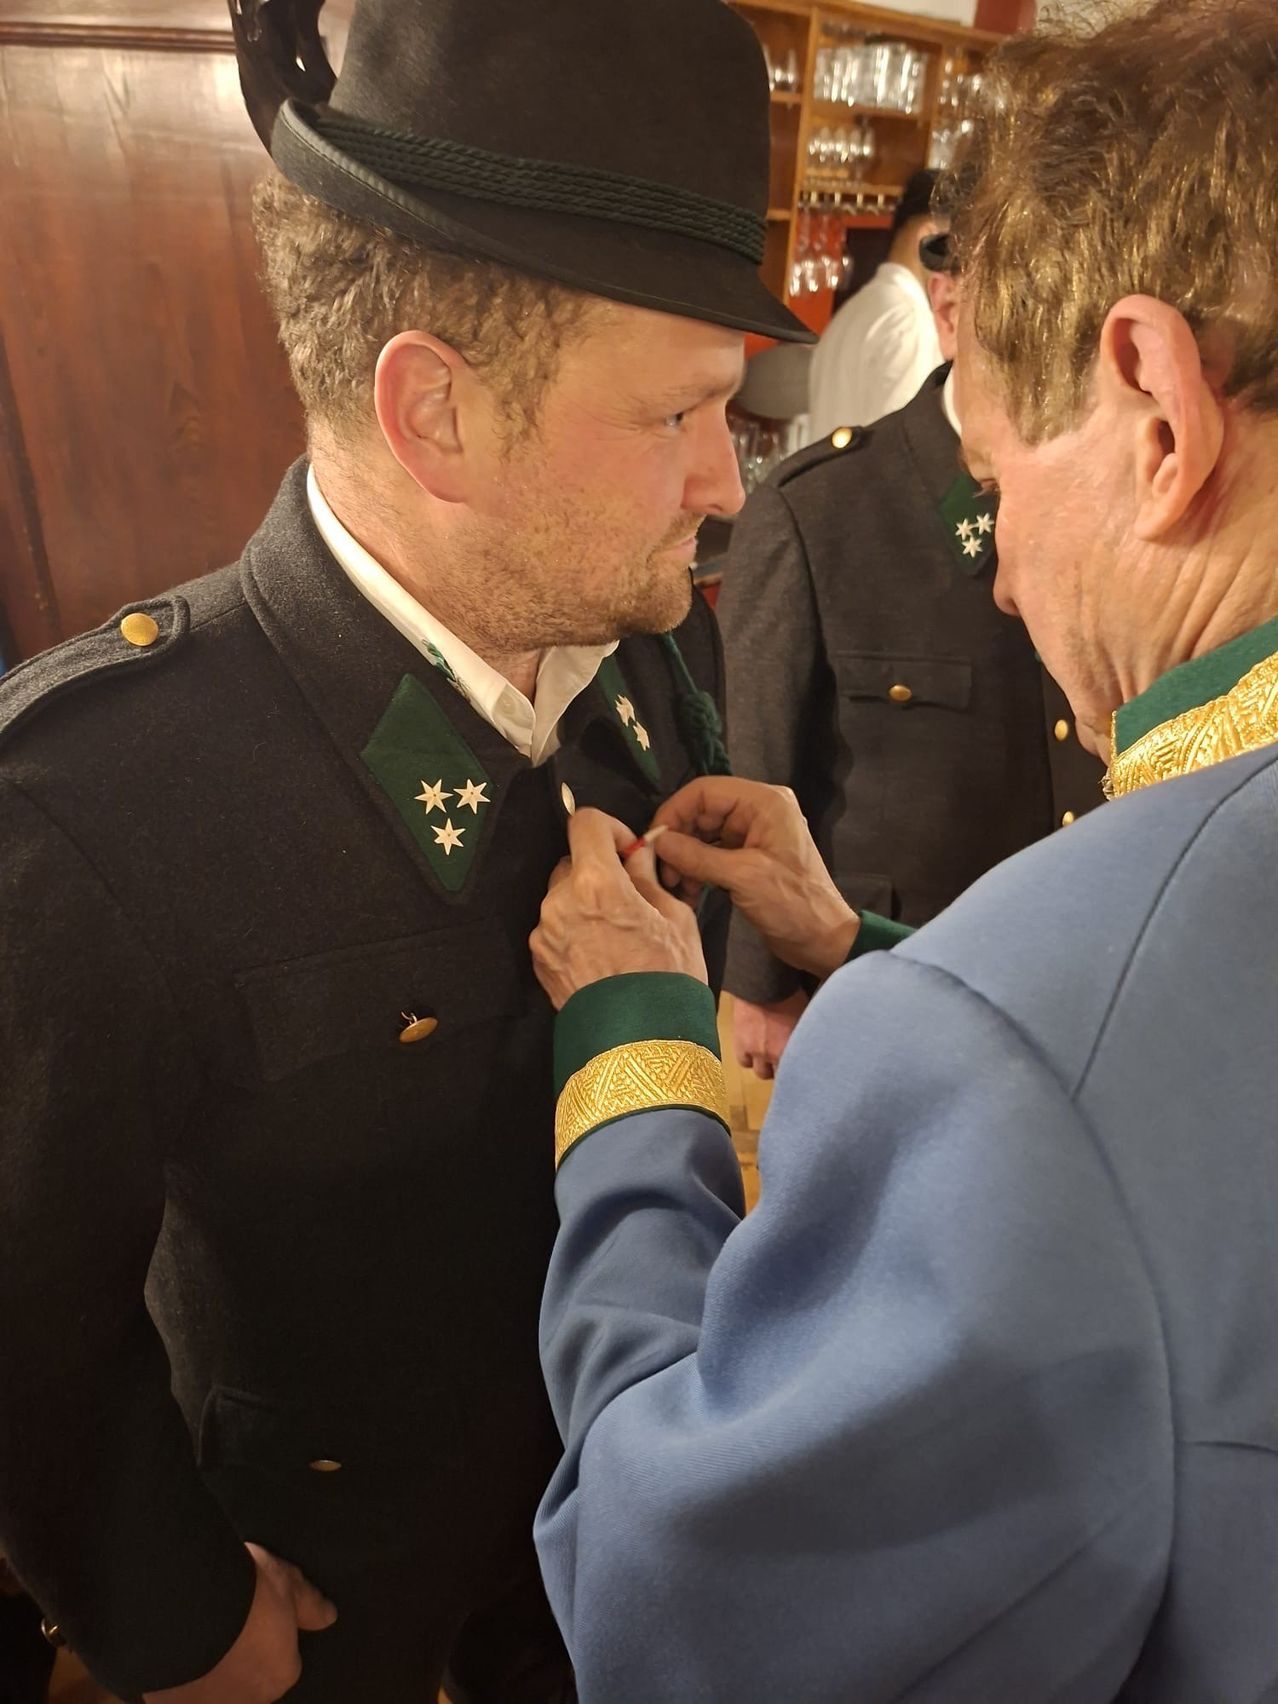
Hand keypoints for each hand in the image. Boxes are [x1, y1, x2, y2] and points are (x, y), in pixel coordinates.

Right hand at [143, 1544, 335, 1703]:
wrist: (186, 1601)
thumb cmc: (245, 1590)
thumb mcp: (287, 1582)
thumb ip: (309, 1604)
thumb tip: (329, 1615)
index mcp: (280, 1674)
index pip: (283, 1666)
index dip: (270, 1641)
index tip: (257, 1621)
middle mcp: (248, 1700)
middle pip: (248, 1685)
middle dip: (240, 1662)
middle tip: (227, 1630)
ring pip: (214, 1694)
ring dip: (209, 1675)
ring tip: (197, 1642)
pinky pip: (179, 1695)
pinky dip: (177, 1682)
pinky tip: (173, 1656)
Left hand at [531, 809, 706, 1010]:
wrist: (641, 1043)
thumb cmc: (668, 978)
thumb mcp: (675, 918)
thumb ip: (648, 876)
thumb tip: (639, 852)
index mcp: (596, 882)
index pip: (585, 823)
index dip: (609, 828)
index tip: (628, 849)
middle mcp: (559, 902)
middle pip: (572, 862)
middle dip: (597, 870)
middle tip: (627, 896)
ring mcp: (544, 934)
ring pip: (561, 898)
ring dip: (583, 902)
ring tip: (615, 934)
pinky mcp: (538, 961)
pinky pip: (554, 929)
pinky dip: (573, 931)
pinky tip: (601, 956)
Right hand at [651, 779, 859, 980]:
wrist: (823, 940)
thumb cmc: (791, 904)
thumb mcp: (742, 877)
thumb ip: (697, 857)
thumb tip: (657, 841)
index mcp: (764, 803)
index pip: (706, 791)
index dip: (675, 811)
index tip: (654, 840)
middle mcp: (758, 811)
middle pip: (702, 812)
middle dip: (679, 839)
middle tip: (663, 871)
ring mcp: (754, 834)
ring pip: (704, 834)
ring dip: (685, 857)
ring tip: (675, 886)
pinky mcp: (749, 857)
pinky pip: (713, 853)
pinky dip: (697, 869)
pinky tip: (688, 891)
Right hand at [732, 990, 808, 1079]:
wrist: (762, 981)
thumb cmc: (791, 994)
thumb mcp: (806, 1016)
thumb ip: (807, 1035)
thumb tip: (815, 1043)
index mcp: (794, 1048)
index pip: (799, 1073)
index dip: (801, 1072)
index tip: (802, 1067)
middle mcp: (775, 1054)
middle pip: (780, 1077)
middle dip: (784, 1070)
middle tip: (786, 1060)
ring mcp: (756, 1051)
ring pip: (761, 1072)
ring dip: (765, 1066)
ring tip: (769, 1056)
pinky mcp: (740, 1043)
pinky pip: (743, 1061)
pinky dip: (749, 1057)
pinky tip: (753, 1050)